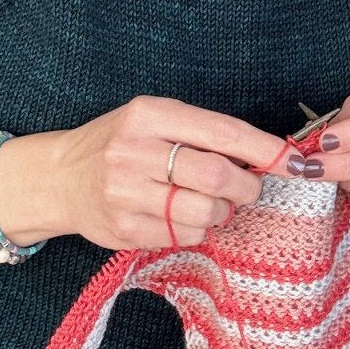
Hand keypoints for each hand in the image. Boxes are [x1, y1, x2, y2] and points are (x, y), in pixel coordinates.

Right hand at [0, 96, 293, 250]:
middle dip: (246, 185)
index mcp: (149, 114)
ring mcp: (126, 192)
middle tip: (249, 186)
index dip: (261, 147)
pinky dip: (194, 228)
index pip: (220, 131)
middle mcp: (135, 150)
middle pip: (216, 176)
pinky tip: (179, 214)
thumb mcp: (152, 118)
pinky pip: (181, 235)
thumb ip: (199, 131)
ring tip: (209, 201)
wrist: (59, 176)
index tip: (289, 158)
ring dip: (220, 211)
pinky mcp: (123, 228)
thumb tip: (259, 153)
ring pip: (204, 212)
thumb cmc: (119, 141)